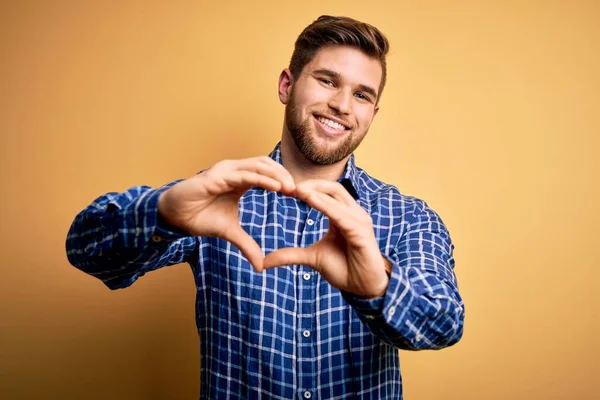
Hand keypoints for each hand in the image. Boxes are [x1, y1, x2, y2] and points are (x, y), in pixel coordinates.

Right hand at [158, 156, 294, 271]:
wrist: (174, 217)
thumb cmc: (199, 217)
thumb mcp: (229, 233)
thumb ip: (247, 244)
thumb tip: (260, 265)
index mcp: (240, 179)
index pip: (268, 173)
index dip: (284, 180)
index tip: (300, 195)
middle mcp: (234, 170)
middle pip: (267, 165)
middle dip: (285, 175)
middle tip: (301, 191)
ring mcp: (226, 170)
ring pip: (259, 165)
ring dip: (277, 175)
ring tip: (292, 188)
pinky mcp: (217, 176)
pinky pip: (245, 175)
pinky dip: (263, 179)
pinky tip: (277, 187)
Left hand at [263, 180, 391, 298]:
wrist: (363, 288)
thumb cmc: (345, 269)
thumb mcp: (312, 258)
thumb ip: (291, 254)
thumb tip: (264, 261)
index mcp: (343, 215)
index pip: (326, 192)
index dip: (307, 189)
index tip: (285, 189)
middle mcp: (353, 214)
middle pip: (333, 188)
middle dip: (311, 185)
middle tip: (288, 186)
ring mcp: (359, 221)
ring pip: (337, 198)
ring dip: (316, 192)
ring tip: (297, 190)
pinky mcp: (362, 232)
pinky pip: (342, 215)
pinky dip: (326, 206)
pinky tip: (310, 200)